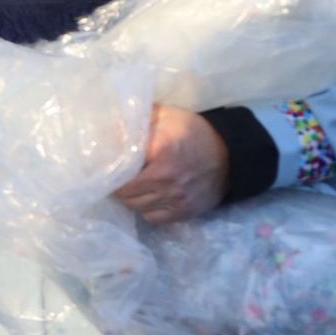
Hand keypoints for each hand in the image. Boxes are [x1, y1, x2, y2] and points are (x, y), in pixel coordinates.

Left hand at [113, 105, 228, 225]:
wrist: (231, 153)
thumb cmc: (193, 131)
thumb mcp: (165, 116)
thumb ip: (137, 120)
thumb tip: (109, 124)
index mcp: (162, 158)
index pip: (122, 178)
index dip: (109, 176)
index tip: (104, 171)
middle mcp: (169, 183)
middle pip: (127, 197)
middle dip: (118, 189)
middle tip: (116, 180)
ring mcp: (179, 200)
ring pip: (139, 209)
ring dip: (132, 200)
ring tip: (132, 188)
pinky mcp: (187, 212)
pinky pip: (155, 218)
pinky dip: (148, 210)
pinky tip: (148, 197)